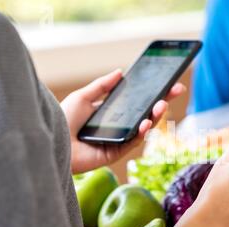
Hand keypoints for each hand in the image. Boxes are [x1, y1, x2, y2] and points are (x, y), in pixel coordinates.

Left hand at [61, 69, 185, 173]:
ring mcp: (119, 139)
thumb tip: (120, 72)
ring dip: (155, 116)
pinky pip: (133, 141)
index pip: (137, 102)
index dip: (152, 93)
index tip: (167, 83)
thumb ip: (102, 85)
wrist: (53, 139)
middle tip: (175, 91)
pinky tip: (146, 122)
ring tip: (161, 105)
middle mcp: (118, 126)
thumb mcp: (84, 96)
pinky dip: (142, 132)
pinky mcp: (116, 152)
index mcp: (112, 113)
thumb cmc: (63, 119)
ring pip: (143, 128)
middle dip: (161, 102)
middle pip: (145, 114)